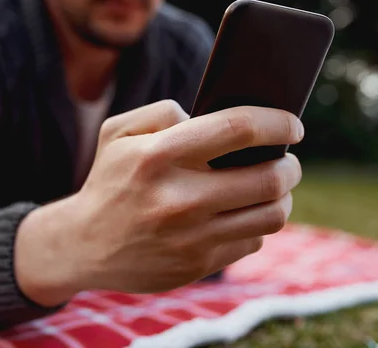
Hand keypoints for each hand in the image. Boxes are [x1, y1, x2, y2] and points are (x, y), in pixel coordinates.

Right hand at [14, 100, 302, 305]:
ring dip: (282, 197)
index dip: (277, 123)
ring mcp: (191, 237)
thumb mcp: (118, 133)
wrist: (84, 245)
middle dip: (290, 165)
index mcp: (159, 156)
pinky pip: (252, 241)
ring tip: (272, 188)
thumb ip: (162, 112)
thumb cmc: (108, 181)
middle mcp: (179, 199)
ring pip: (272, 215)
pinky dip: (255, 224)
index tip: (293, 125)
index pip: (239, 129)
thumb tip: (212, 119)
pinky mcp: (197, 265)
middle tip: (287, 161)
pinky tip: (239, 215)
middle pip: (269, 178)